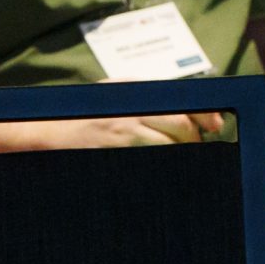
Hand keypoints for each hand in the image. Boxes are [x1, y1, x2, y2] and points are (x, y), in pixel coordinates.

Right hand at [41, 111, 221, 148]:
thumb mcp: (116, 93)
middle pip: (179, 125)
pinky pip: (148, 160)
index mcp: (133, 94)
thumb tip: (195, 109)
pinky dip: (163, 166)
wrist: (48, 132)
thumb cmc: (88, 114)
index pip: (180, 101)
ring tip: (183, 157)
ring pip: (167, 145)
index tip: (216, 124)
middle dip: (194, 138)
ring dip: (182, 153)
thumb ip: (150, 96)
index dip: (204, 114)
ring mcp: (120, 136)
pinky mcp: (113, 155)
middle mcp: (129, 113)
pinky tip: (165, 170)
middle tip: (197, 145)